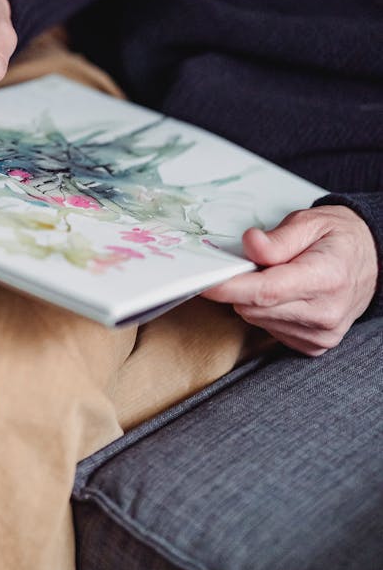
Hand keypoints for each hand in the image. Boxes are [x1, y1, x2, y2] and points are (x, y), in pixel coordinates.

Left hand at [202, 205, 378, 355]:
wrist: (372, 262)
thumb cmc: (338, 238)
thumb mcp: (310, 222)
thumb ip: (278, 238)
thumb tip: (250, 244)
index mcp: (326, 278)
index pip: (266, 291)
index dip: (229, 287)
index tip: (203, 282)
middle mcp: (325, 313)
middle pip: (255, 308)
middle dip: (241, 285)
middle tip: (250, 263)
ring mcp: (321, 335)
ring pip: (257, 320)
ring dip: (253, 299)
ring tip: (276, 276)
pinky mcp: (314, 346)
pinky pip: (269, 330)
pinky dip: (266, 312)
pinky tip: (285, 296)